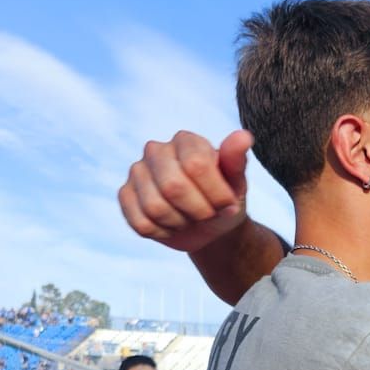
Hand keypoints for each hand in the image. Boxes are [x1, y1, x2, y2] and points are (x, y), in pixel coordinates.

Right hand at [118, 129, 253, 252]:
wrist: (210, 225)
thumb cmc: (225, 198)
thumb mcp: (237, 183)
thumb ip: (236, 160)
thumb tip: (244, 137)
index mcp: (186, 141)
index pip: (196, 165)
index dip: (216, 194)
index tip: (228, 204)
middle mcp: (156, 150)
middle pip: (173, 187)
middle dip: (199, 211)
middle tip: (209, 214)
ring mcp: (137, 172)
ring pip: (155, 207)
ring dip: (181, 223)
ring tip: (191, 218)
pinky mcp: (125, 195)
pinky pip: (141, 223)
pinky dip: (163, 232)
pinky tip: (173, 225)